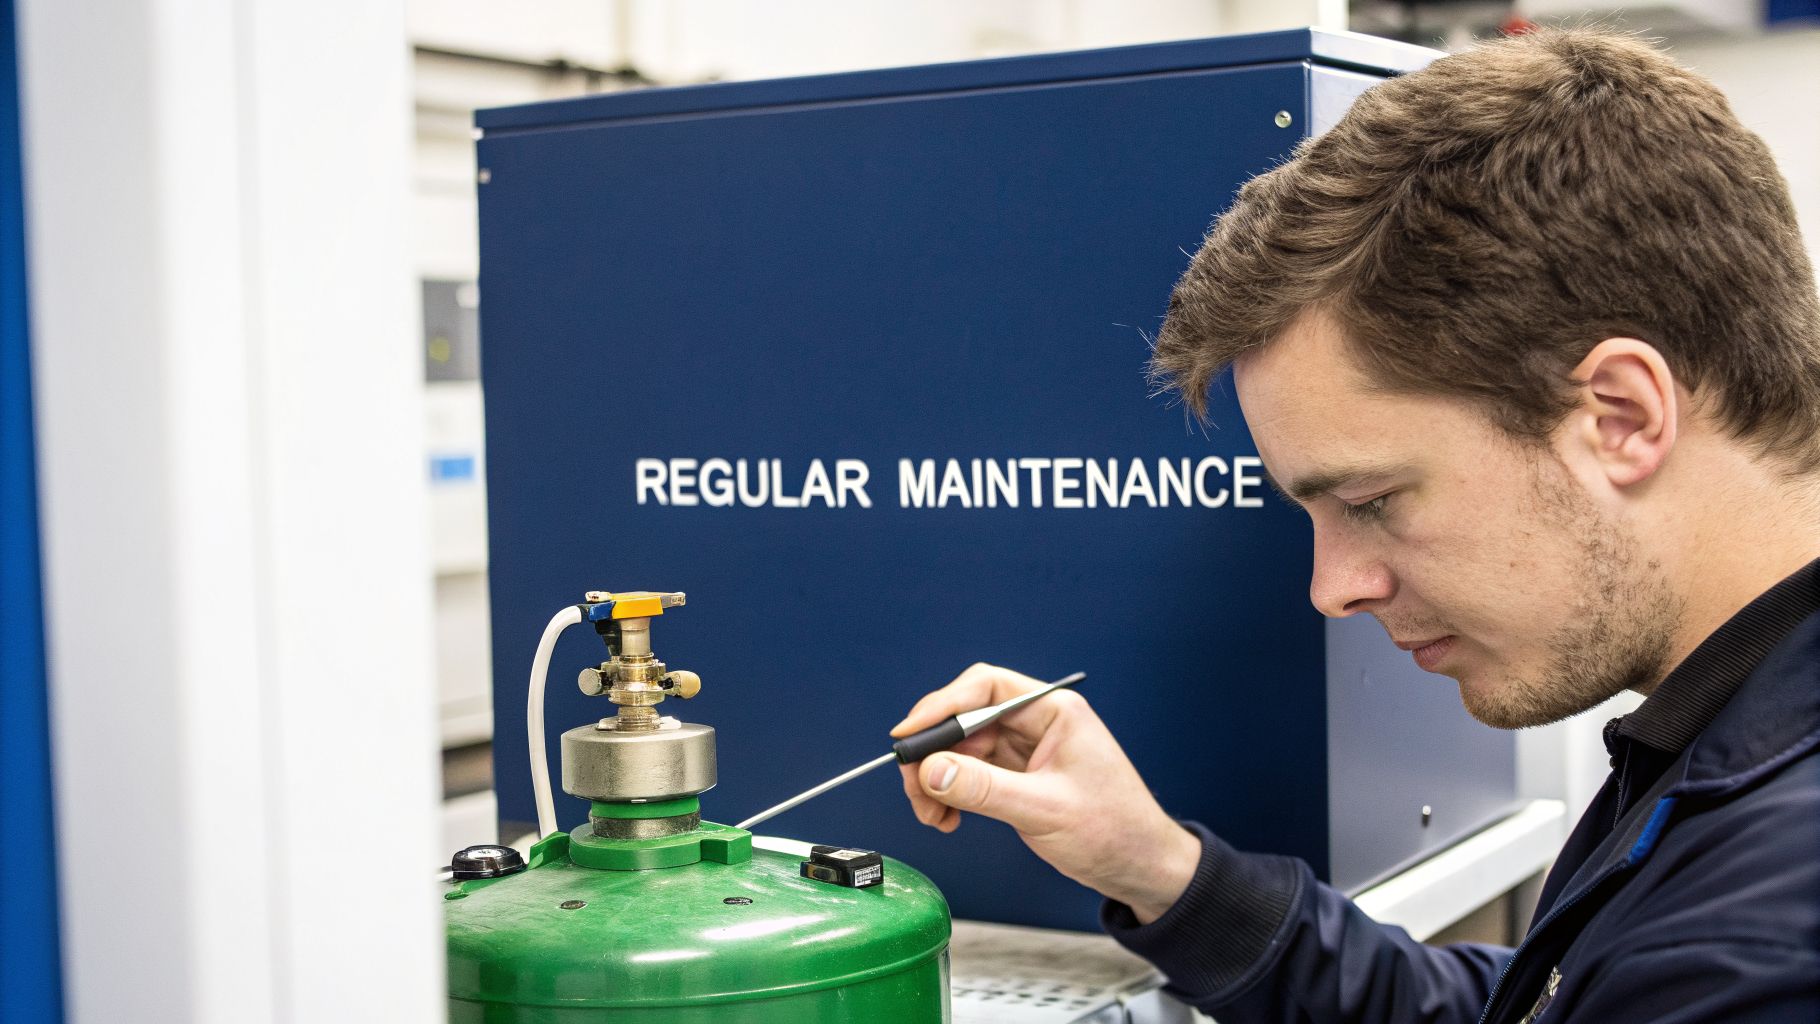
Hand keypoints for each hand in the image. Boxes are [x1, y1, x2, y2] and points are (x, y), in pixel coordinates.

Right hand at [892, 662, 1200, 923]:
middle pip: (966, 719)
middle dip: (934, 752)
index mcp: (1055, 711)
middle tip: (913, 786)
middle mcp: (1037, 723)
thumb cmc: (1115, 831)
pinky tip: (947, 817)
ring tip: (931, 814)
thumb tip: (931, 770)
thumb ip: (985, 789)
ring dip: (938, 778)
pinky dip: (951, 793)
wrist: (1140, 867)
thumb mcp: (1044, 809)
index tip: (909, 734)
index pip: (986, 688)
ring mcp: (1026, 751)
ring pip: (963, 749)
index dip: (942, 706)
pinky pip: (971, 774)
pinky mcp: (1018, 778)